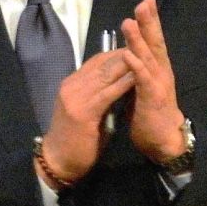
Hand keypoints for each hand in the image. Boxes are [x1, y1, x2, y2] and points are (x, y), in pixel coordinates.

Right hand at [38, 49, 135, 186]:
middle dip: (126, 53)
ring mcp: (75, 97)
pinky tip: (138, 77)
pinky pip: (108, 92)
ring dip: (128, 63)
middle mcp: (71, 86)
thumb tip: (117, 86)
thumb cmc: (75, 141)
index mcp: (71, 85)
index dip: (117, 53)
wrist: (59, 162)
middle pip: (102, 63)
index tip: (137, 47)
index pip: (96, 61)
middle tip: (147, 44)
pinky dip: (124, 83)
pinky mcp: (83, 111)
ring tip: (147, 54)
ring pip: (106, 74)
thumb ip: (98, 97)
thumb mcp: (86, 112)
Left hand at [120, 0, 186, 163]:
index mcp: (156, 68)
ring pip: (148, 57)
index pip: (152, 41)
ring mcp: (157, 83)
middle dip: (149, 22)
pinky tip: (129, 55)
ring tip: (129, 21)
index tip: (145, 2)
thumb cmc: (149, 113)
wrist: (162, 140)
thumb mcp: (140, 87)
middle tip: (145, 1)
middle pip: (154, 42)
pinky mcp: (152, 97)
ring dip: (138, 39)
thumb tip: (125, 54)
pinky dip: (136, 66)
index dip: (149, 22)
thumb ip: (135, 70)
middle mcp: (160, 72)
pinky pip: (143, 79)